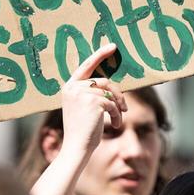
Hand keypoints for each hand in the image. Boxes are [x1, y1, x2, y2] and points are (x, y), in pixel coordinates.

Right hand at [59, 43, 127, 158]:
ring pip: (110, 93)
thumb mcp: (83, 108)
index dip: (99, 55)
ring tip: (117, 119)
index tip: (112, 46)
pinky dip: (117, 114)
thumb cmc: (81, 131)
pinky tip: (114, 125)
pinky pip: (113, 103)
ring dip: (117, 106)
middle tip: (124, 108)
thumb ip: (91, 93)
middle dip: (117, 94)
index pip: (86, 66)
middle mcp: (73, 87)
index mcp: (69, 87)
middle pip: (104, 81)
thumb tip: (111, 85)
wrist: (76, 147)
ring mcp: (83, 93)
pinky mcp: (94, 102)